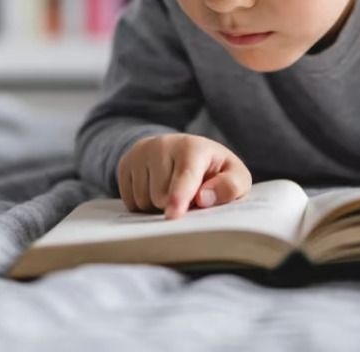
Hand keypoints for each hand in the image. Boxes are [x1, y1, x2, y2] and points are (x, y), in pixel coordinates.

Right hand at [116, 133, 252, 219]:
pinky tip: (155, 189)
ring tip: (171, 190)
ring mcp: (141, 152)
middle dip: (174, 205)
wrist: (183, 151)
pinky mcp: (125, 163)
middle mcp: (163, 144)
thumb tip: (204, 199)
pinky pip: (129, 201)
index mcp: (193, 147)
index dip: (179, 197)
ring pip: (143, 200)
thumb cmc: (214, 170)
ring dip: (158, 206)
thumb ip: (230, 187)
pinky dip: (143, 204)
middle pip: (161, 197)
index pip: (185, 177)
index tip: (173, 214)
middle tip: (188, 194)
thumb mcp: (235, 176)